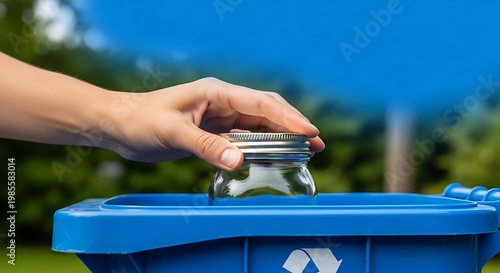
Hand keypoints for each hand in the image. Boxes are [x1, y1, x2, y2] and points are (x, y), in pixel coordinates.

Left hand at [101, 77, 324, 170]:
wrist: (120, 126)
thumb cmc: (140, 120)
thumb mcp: (172, 132)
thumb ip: (206, 146)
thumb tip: (239, 161)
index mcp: (215, 92)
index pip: (259, 102)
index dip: (287, 117)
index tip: (309, 131)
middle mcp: (221, 102)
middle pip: (266, 111)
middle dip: (292, 125)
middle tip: (316, 143)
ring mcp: (219, 117)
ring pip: (258, 125)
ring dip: (280, 137)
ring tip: (305, 151)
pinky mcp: (213, 132)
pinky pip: (244, 139)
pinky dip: (261, 147)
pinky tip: (274, 156)